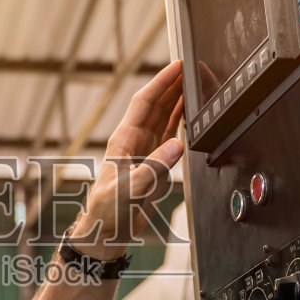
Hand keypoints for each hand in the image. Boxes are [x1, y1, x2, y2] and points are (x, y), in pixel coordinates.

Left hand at [70, 61, 185, 259]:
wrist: (104, 233)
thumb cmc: (105, 213)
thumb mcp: (126, 192)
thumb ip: (151, 170)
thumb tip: (175, 147)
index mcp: (123, 141)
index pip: (144, 103)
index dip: (161, 83)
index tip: (177, 66)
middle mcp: (134, 141)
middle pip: (157, 104)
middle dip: (174, 84)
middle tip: (193, 68)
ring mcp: (145, 151)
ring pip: (164, 117)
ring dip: (178, 99)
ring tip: (195, 83)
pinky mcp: (153, 164)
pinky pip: (170, 135)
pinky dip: (180, 121)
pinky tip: (189, 113)